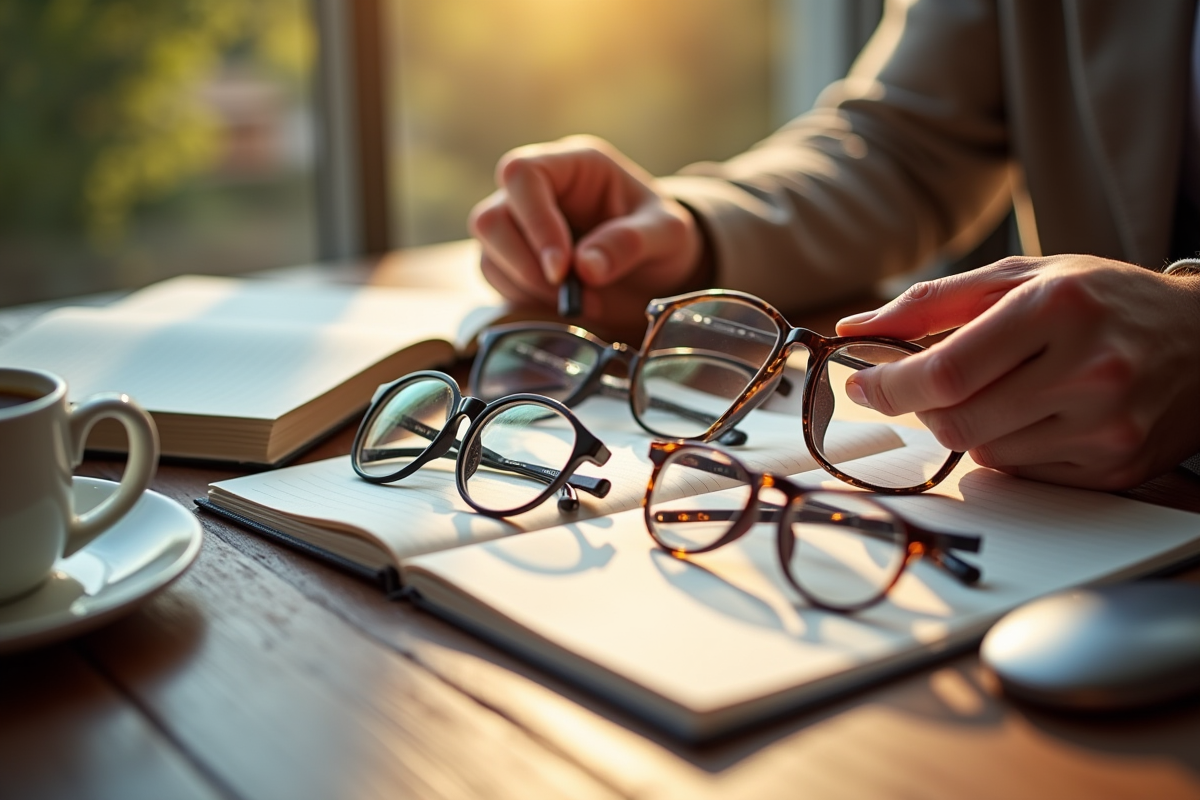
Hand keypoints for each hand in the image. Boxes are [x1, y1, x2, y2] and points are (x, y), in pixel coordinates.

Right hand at [468, 135, 704, 335]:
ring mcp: (521, 226)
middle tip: (570, 294)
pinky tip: (566, 307)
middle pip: (490, 218)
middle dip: (525, 265)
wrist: (658, 271)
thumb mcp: (667, 235)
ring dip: (527, 287)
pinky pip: (497, 280)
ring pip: (488, 253)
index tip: (563, 268)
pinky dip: (526, 300)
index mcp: (574, 166)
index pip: (523, 174)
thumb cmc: (663, 239)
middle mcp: (539, 191)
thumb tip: (585, 267)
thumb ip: (630, 243)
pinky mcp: (515, 260)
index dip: (535, 222)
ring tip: (581, 303)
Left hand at [835, 255, 1199, 489]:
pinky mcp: (1113, 468)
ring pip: (984, 451)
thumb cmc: (1103, 300)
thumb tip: (857, 328)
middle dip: (924, 408)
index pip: (946, 370)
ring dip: (971, 426)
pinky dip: (1010, 447)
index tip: (864, 383)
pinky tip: (1040, 414)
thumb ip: (932, 303)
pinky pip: (1022, 473)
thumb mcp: (1022, 277)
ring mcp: (1105, 426)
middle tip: (930, 386)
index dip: (890, 385)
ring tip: (1008, 389)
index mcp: (1057, 309)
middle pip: (956, 419)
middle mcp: (1087, 370)